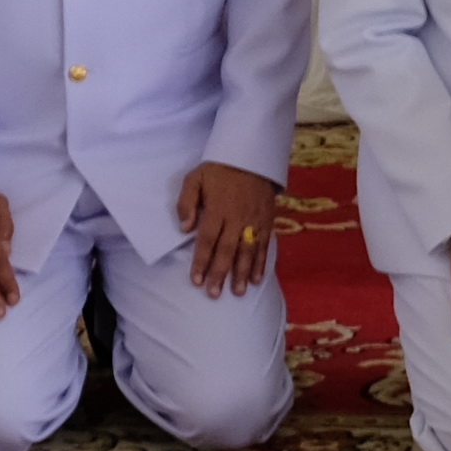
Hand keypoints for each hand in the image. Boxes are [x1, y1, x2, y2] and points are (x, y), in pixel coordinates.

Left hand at [179, 161, 283, 295]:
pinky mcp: (266, 221)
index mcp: (217, 209)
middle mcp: (236, 218)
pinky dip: (261, 263)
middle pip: (227, 250)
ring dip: (242, 273)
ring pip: (248, 251)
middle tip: (214, 294)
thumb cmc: (219, 169)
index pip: (207, 240)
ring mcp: (254, 221)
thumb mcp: (195, 178)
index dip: (201, 261)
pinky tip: (257, 279)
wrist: (252, 156)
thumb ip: (187, 202)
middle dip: (220, 273)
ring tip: (238, 292)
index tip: (196, 280)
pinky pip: (264, 245)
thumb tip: (184, 228)